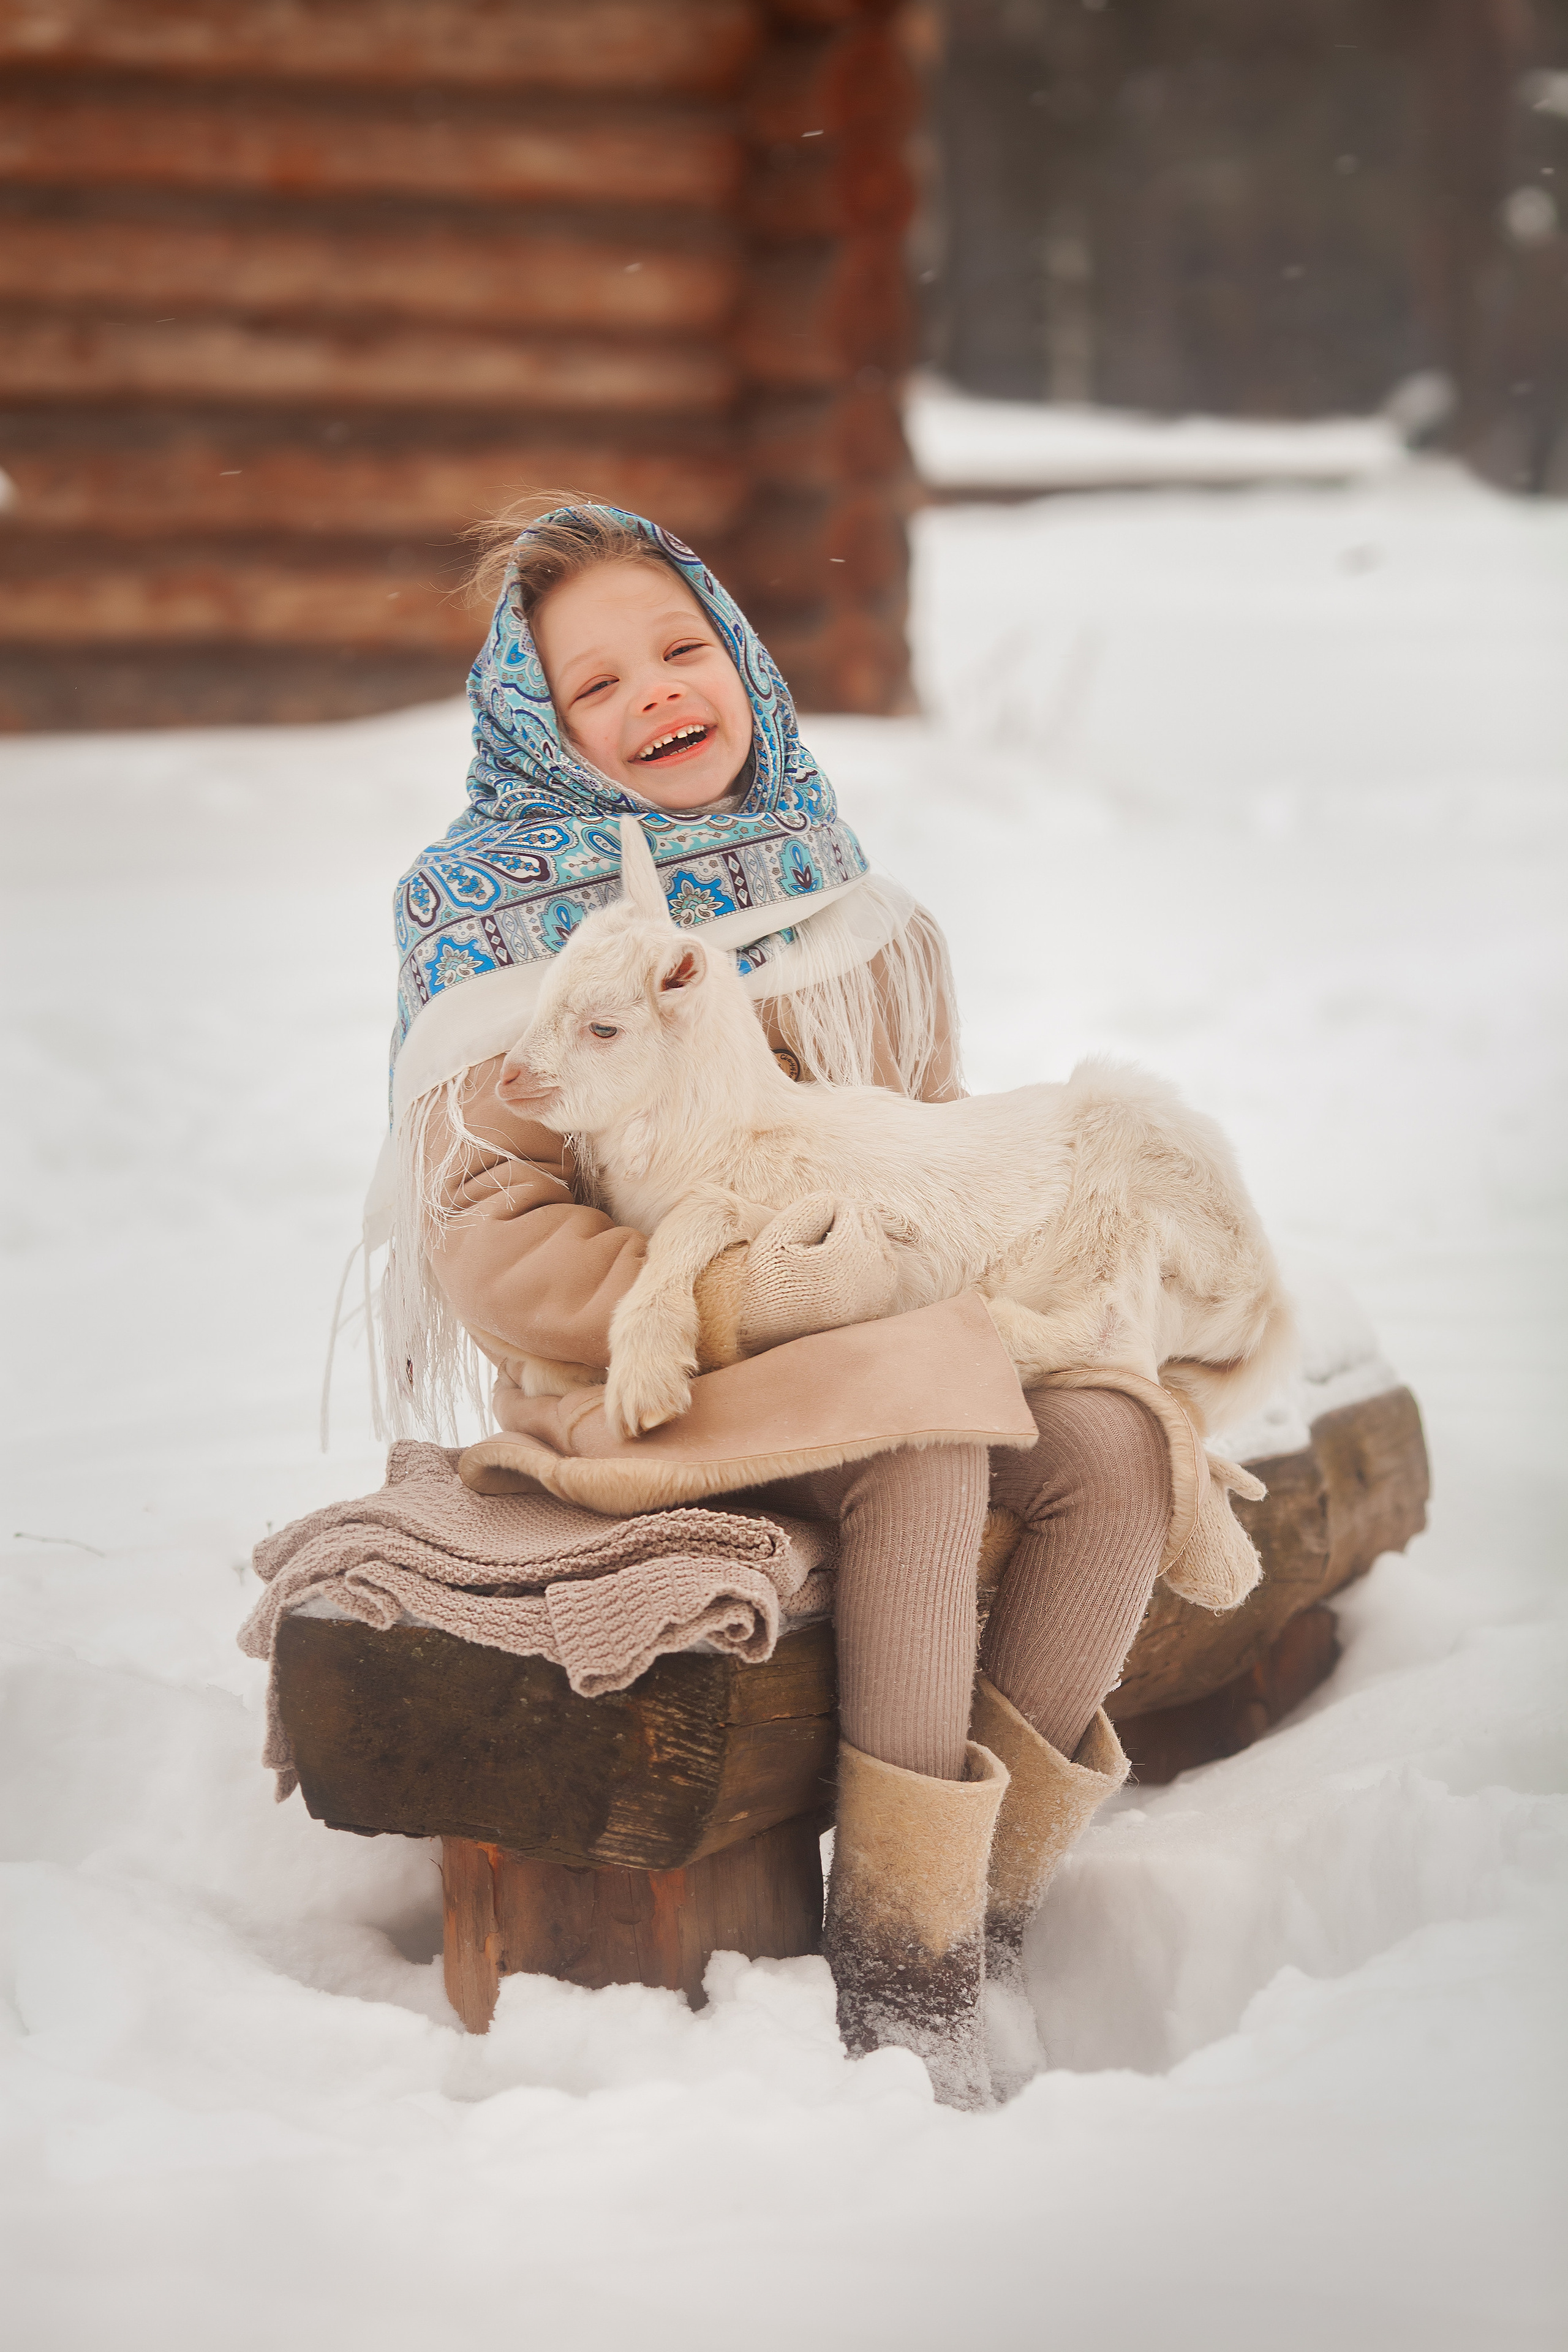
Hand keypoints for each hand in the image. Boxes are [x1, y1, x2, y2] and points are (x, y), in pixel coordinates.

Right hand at [732, 1192, 904, 1355]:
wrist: (774, 1338)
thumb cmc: (770, 1284)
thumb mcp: (778, 1237)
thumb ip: (812, 1206)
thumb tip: (841, 1199)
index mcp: (851, 1250)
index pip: (841, 1205)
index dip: (814, 1220)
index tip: (800, 1248)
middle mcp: (876, 1267)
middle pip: (863, 1216)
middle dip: (838, 1227)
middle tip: (811, 1257)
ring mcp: (885, 1284)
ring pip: (874, 1234)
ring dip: (850, 1240)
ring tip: (821, 1268)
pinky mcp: (884, 1296)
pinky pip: (880, 1256)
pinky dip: (860, 1258)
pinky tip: (836, 1275)